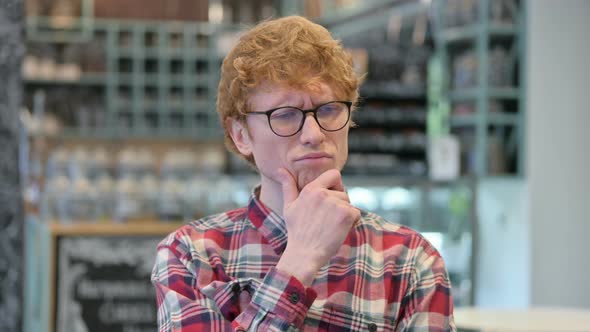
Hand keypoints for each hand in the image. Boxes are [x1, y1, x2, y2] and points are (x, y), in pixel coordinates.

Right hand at [275, 168, 360, 285]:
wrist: (303, 254)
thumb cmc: (296, 232)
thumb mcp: (289, 206)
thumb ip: (287, 186)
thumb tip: (280, 170)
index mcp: (311, 189)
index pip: (334, 174)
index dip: (337, 185)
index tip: (332, 197)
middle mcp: (323, 193)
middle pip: (343, 192)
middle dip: (340, 204)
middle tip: (328, 220)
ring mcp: (335, 204)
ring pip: (349, 204)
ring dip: (345, 215)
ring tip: (331, 227)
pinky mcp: (345, 215)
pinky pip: (356, 214)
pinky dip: (352, 223)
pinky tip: (339, 231)